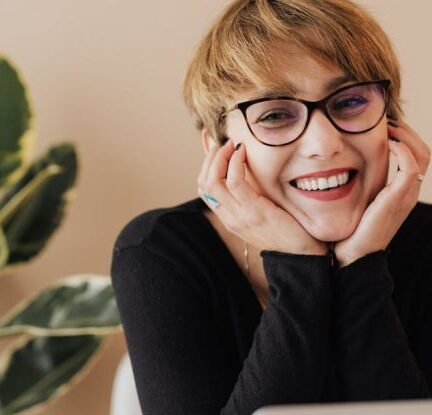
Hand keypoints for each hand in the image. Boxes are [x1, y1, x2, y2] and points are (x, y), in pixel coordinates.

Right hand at [197, 139, 328, 255]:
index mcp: (229, 218)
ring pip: (213, 182)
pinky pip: (235, 182)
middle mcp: (230, 218)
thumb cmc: (287, 229)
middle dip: (209, 158)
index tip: (216, 149)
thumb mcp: (261, 212)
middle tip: (223, 143)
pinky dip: (235, 162)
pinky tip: (243, 152)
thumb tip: (246, 171)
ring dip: (220, 157)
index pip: (204, 190)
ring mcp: (240, 216)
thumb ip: (250, 196)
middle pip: (204, 184)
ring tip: (232, 145)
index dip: (206, 166)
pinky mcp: (255, 211)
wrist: (303, 253)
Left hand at [334, 119, 430, 266]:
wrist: (353, 254)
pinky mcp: (398, 199)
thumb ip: (361, 184)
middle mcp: (408, 192)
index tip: (384, 124)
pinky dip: (403, 150)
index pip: (415, 155)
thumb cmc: (351, 228)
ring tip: (388, 125)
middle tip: (387, 119)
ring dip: (406, 135)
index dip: (404, 136)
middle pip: (424, 151)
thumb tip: (343, 165)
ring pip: (422, 155)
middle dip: (407, 131)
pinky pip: (410, 167)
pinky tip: (387, 142)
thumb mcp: (358, 201)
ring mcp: (406, 196)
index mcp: (400, 192)